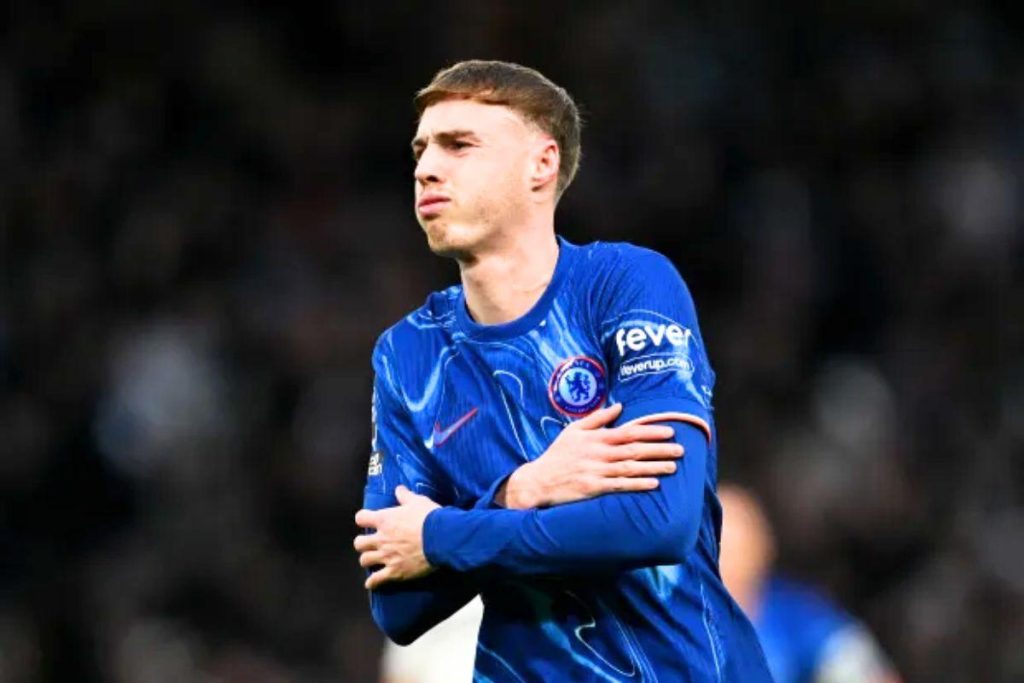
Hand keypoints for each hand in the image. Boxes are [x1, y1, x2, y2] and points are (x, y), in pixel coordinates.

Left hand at [354, 485, 440, 589]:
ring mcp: (386, 556)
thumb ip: (405, 496)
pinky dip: (373, 582)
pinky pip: (376, 580)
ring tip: (374, 559)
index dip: (363, 519)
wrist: (442, 538)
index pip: (361, 518)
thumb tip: (398, 489)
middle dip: (363, 543)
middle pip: (359, 543)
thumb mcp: (418, 501)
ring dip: (368, 559)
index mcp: (384, 520)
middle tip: (371, 543)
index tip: (368, 520)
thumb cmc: (429, 518)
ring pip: (364, 560)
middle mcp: (381, 539)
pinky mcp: (395, 572)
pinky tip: (371, 583)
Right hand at [497, 403, 682, 508]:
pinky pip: (620, 485)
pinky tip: (653, 484)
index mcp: (596, 438)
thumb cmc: (558, 454)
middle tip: (681, 449)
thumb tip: (619, 405)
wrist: (539, 480)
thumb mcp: (574, 430)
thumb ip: (597, 417)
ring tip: (673, 466)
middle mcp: (599, 453)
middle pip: (635, 449)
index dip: (651, 431)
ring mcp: (597, 471)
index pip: (629, 432)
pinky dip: (637, 484)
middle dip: (659, 448)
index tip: (671, 431)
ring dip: (653, 466)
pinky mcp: (594, 488)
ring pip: (631, 467)